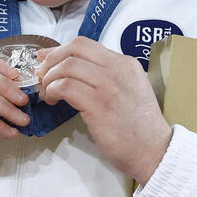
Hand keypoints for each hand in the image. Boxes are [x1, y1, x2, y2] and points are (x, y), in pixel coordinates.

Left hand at [36, 37, 171, 185]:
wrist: (154, 151)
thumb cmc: (140, 127)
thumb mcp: (131, 90)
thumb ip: (109, 77)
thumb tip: (76, 71)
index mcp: (126, 64)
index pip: (86, 45)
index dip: (61, 50)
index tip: (47, 58)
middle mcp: (118, 69)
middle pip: (75, 49)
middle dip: (52, 59)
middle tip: (42, 73)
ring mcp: (109, 85)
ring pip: (67, 66)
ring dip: (50, 78)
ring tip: (47, 92)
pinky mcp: (99, 104)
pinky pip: (66, 86)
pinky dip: (53, 91)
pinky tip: (52, 100)